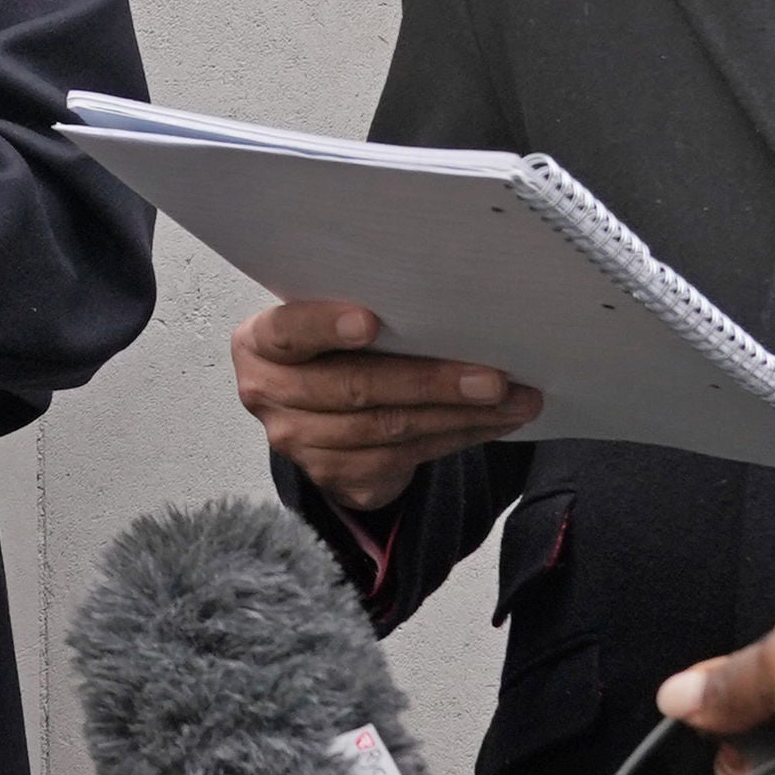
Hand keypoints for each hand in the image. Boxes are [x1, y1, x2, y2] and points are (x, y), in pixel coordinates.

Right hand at [229, 301, 539, 511]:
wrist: (317, 409)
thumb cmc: (331, 346)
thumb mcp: (326, 319)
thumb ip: (357, 310)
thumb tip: (446, 297)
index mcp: (260, 342)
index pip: (288, 331)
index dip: (326, 326)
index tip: (371, 322)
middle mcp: (268, 395)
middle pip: (354, 390)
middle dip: (430, 383)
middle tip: (492, 377)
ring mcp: (300, 444)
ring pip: (388, 430)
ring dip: (459, 416)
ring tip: (514, 401)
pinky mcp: (335, 477)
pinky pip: (405, 459)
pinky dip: (456, 438)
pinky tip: (493, 423)